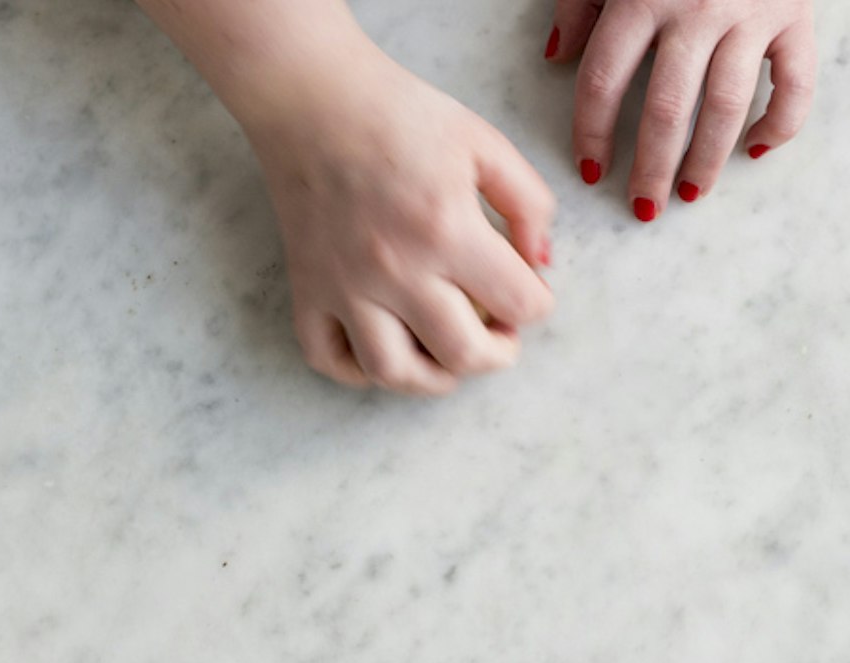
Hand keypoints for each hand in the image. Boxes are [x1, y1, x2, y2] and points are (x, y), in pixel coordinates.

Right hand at [241, 46, 556, 393]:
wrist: (312, 96)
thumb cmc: (399, 114)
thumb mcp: (483, 143)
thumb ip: (528, 203)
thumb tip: (542, 263)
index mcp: (447, 229)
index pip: (519, 304)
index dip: (538, 304)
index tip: (528, 291)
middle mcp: (395, 268)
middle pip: (464, 355)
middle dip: (498, 354)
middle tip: (499, 333)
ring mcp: (345, 285)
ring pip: (395, 373)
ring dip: (434, 378)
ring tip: (448, 356)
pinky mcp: (307, 288)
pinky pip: (328, 358)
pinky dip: (359, 371)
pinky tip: (386, 349)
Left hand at [546, 0, 816, 220]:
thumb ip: (581, 0)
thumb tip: (555, 56)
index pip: (605, 80)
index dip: (593, 133)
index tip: (592, 170)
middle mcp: (697, 8)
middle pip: (666, 109)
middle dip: (650, 167)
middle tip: (643, 206)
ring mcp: (751, 16)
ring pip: (727, 107)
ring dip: (707, 160)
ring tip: (690, 193)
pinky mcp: (796, 18)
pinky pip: (795, 86)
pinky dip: (781, 125)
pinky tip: (757, 150)